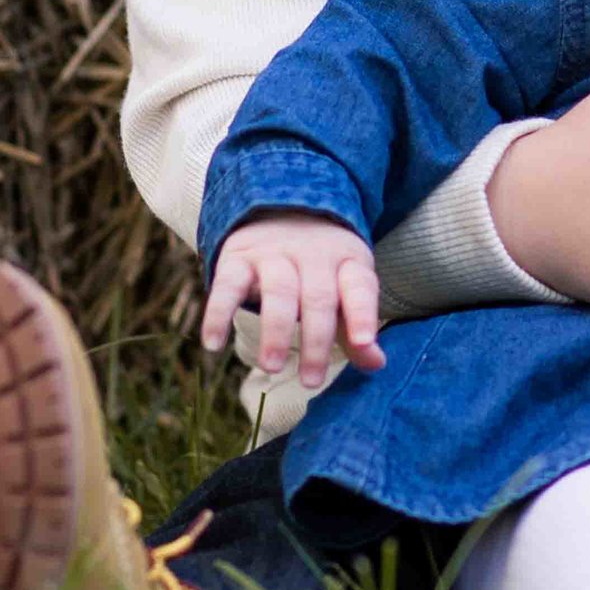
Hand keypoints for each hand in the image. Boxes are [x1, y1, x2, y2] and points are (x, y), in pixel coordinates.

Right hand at [201, 214, 384, 388]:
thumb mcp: (346, 288)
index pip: (360, 287)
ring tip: (270, 368)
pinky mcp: (238, 257)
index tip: (363, 343)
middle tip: (311, 381)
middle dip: (315, 341)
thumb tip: (376, 364)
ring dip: (275, 331)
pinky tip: (213, 345)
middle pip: (318, 297)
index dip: (363, 314)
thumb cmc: (321, 267)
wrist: (282, 209)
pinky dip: (218, 315)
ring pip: (278, 291)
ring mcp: (274, 253)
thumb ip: (356, 327)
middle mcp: (313, 254)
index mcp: (348, 261)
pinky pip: (227, 286)